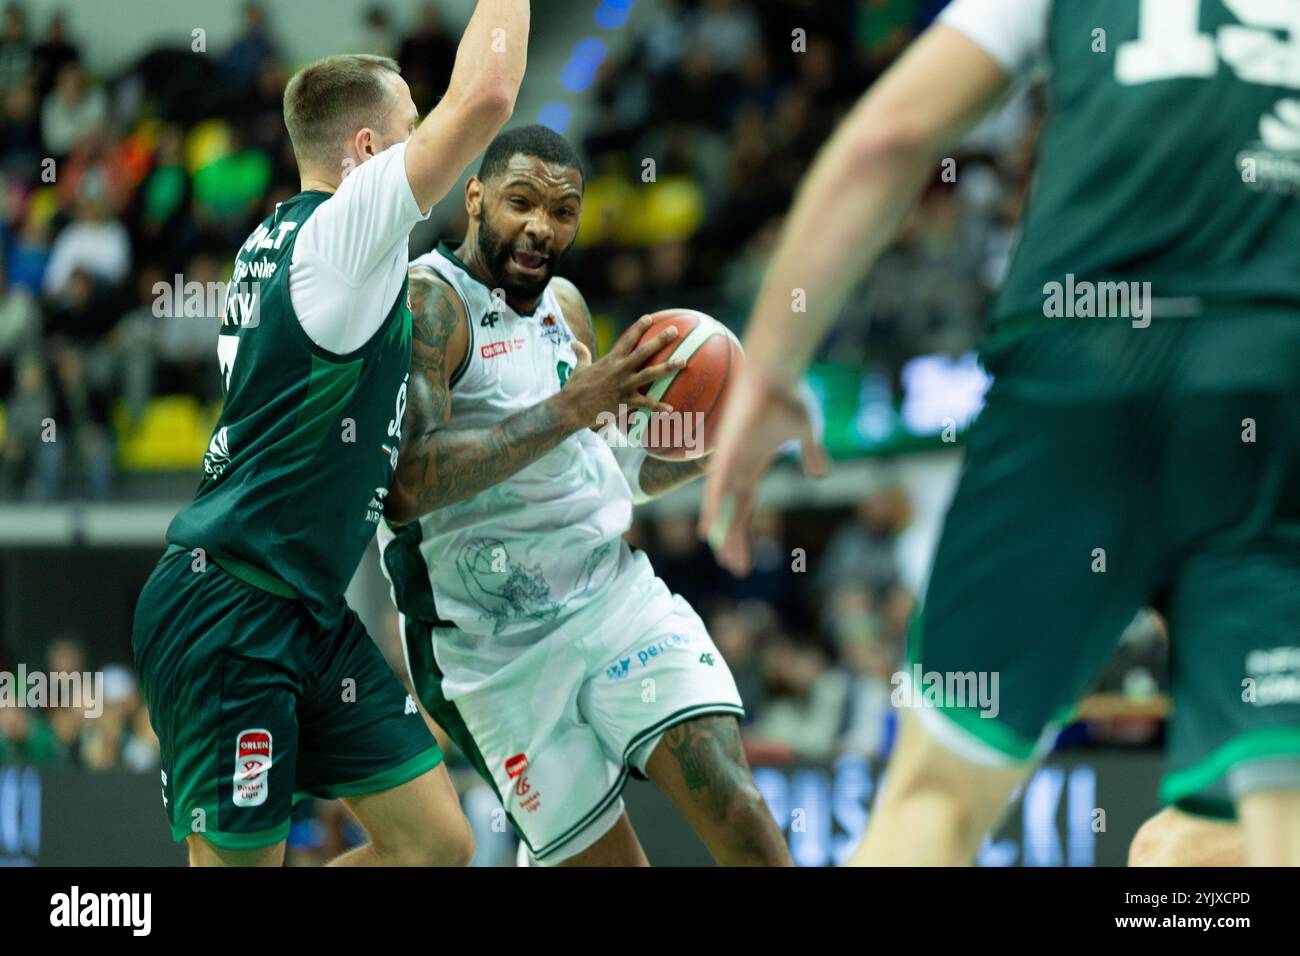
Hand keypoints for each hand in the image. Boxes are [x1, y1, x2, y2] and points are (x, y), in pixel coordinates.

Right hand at [551, 314, 684, 430]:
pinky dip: (658, 407)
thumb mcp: (579, 368)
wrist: (570, 408)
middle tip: (675, 331)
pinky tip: (671, 409)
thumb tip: (574, 343)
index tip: (650, 318)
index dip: (639, 327)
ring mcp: (623, 385)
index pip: (627, 339)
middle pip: (643, 351)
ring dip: (667, 367)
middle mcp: (619, 369)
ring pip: (650, 374)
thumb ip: (581, 354)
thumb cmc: (574, 389)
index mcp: (610, 360)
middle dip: (660, 340)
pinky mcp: (624, 402)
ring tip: (683, 362)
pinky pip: (645, 404)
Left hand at [697, 368, 827, 575]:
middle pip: (735, 512)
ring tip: (724, 560)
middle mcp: (738, 467)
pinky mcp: (728, 452)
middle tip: (735, 568)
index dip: (745, 529)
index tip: (744, 552)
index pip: (747, 505)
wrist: (774, 371)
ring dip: (725, 534)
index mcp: (754, 464)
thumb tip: (819, 476)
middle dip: (734, 540)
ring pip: (725, 506)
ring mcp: (731, 460)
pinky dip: (714, 510)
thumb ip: (812, 455)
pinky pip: (718, 487)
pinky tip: (707, 532)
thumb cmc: (788, 395)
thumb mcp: (808, 432)